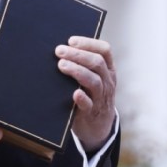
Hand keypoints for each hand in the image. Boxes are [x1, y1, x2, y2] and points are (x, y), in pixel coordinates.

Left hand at [56, 36, 116, 151]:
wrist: (97, 126)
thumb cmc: (90, 94)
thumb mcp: (93, 77)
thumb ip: (82, 63)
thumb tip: (59, 47)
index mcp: (108, 70)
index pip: (105, 51)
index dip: (89, 43)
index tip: (71, 40)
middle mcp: (107, 81)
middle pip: (97, 63)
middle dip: (77, 54)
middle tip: (59, 51)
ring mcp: (100, 97)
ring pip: (94, 81)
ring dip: (77, 71)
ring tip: (61, 65)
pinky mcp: (91, 112)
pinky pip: (89, 105)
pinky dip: (82, 98)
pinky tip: (74, 93)